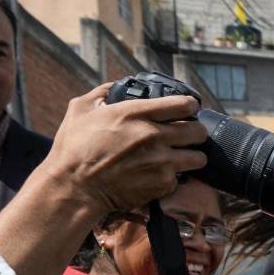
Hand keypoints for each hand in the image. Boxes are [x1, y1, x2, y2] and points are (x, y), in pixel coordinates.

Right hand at [40, 83, 208, 216]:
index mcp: (135, 114)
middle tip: (187, 135)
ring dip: (191, 156)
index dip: (189, 106)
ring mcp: (162, 162)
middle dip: (195, 132)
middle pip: (199, 131)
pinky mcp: (163, 184)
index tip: (188, 109)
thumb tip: (118, 86)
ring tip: (180, 156)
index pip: (183, 105)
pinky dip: (174, 176)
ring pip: (198, 157)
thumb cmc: (74, 148)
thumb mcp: (81, 109)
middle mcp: (153, 136)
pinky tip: (159, 173)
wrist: (75, 188)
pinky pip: (181, 178)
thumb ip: (103, 93)